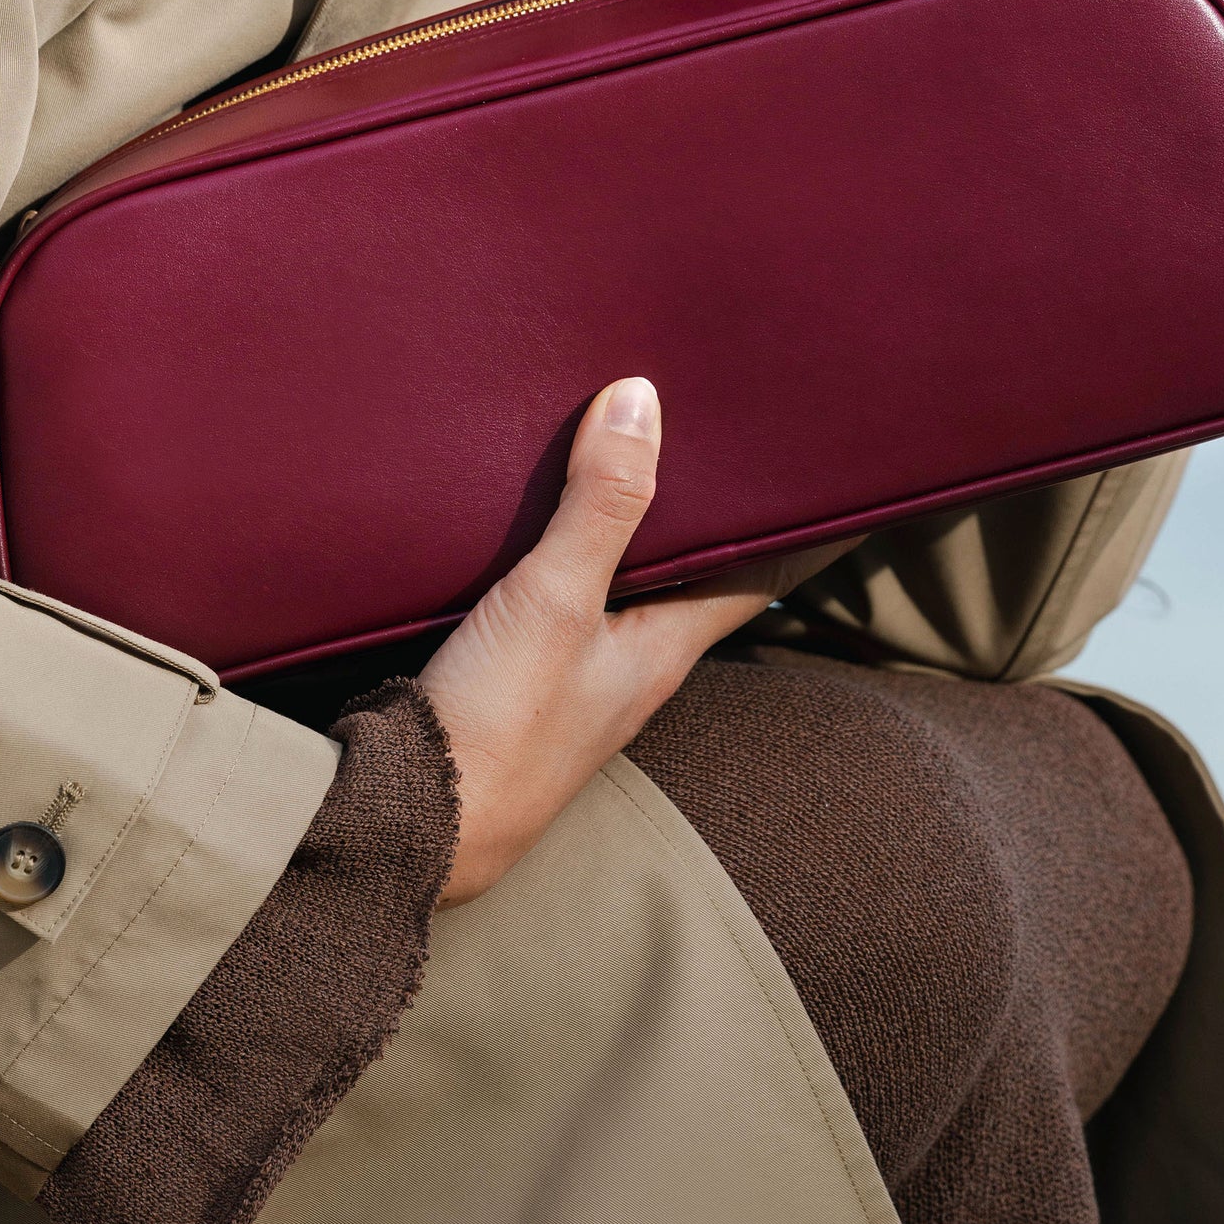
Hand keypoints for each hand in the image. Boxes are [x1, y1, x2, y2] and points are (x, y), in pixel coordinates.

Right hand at [420, 377, 857, 905]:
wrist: (411, 824)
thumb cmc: (502, 727)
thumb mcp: (557, 599)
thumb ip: (600, 505)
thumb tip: (640, 399)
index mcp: (665, 650)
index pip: (752, 577)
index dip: (783, 525)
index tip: (812, 474)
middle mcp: (630, 666)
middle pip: (681, 576)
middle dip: (692, 513)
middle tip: (701, 435)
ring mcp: (571, 679)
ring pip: (616, 591)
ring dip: (620, 534)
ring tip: (616, 456)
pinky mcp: (512, 682)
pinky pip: (554, 605)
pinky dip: (557, 558)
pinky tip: (528, 527)